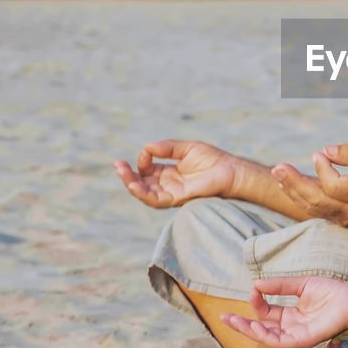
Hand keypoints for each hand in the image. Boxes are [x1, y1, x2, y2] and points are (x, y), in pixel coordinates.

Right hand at [114, 140, 237, 207]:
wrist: (230, 171)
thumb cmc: (213, 160)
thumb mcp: (186, 148)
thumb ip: (167, 147)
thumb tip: (148, 147)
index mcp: (169, 173)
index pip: (147, 169)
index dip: (143, 159)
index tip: (148, 151)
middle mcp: (168, 185)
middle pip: (141, 183)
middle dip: (127, 175)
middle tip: (116, 165)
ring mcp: (171, 193)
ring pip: (144, 193)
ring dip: (130, 184)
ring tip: (121, 173)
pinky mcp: (176, 199)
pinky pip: (155, 200)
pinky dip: (142, 193)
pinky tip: (134, 185)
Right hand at [221, 275, 347, 347]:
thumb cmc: (332, 291)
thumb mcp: (301, 284)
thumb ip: (280, 285)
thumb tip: (256, 283)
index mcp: (291, 316)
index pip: (266, 314)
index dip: (256, 303)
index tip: (252, 289)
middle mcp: (291, 327)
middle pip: (261, 329)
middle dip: (241, 325)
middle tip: (223, 318)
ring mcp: (297, 335)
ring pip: (267, 338)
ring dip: (249, 331)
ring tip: (234, 322)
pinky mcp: (304, 340)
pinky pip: (281, 342)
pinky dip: (267, 335)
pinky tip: (256, 326)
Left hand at [272, 143, 347, 226]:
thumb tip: (325, 150)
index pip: (335, 186)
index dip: (323, 169)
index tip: (319, 154)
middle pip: (317, 200)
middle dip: (295, 183)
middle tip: (278, 167)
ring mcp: (345, 219)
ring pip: (312, 207)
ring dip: (292, 189)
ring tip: (278, 172)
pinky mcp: (337, 219)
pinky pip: (313, 209)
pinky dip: (298, 196)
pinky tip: (285, 183)